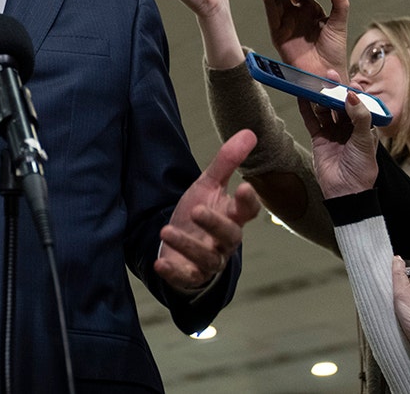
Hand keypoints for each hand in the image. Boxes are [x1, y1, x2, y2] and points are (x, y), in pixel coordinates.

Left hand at [156, 129, 261, 290]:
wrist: (180, 244)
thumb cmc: (199, 213)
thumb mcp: (208, 186)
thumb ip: (227, 161)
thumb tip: (249, 132)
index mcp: (232, 217)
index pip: (248, 210)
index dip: (247, 200)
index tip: (243, 186)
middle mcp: (225, 241)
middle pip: (229, 235)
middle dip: (214, 223)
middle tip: (197, 209)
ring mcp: (209, 260)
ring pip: (207, 258)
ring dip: (188, 245)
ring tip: (166, 230)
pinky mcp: (191, 275)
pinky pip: (186, 277)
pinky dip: (174, 272)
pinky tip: (160, 263)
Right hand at [252, 0, 350, 77]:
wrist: (326, 74)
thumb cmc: (334, 54)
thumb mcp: (339, 25)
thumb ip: (339, 5)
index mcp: (311, 11)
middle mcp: (296, 16)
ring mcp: (285, 24)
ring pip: (274, 0)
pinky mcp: (278, 34)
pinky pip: (271, 14)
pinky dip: (267, 1)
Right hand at [299, 85, 378, 197]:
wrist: (346, 191)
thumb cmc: (362, 168)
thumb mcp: (365, 140)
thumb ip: (360, 117)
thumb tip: (351, 95)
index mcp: (365, 127)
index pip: (359, 104)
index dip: (353, 92)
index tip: (347, 80)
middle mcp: (349, 127)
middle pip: (340, 104)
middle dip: (334, 90)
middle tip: (327, 76)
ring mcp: (332, 132)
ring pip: (325, 110)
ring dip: (320, 98)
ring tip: (314, 85)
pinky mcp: (318, 138)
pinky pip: (311, 120)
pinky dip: (306, 108)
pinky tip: (302, 96)